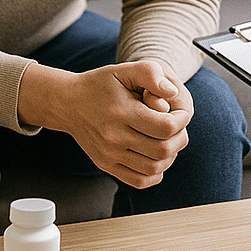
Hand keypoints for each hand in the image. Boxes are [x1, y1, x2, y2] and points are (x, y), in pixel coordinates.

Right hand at [18, 60, 192, 188]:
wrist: (69, 103)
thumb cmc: (101, 84)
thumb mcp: (124, 69)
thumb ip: (151, 74)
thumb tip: (173, 92)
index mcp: (121, 112)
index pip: (165, 127)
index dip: (182, 120)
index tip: (181, 112)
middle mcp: (114, 138)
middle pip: (163, 150)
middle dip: (179, 138)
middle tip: (178, 126)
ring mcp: (109, 155)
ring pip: (154, 168)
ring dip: (170, 155)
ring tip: (169, 139)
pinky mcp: (106, 165)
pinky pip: (140, 181)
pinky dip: (156, 172)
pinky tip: (155, 155)